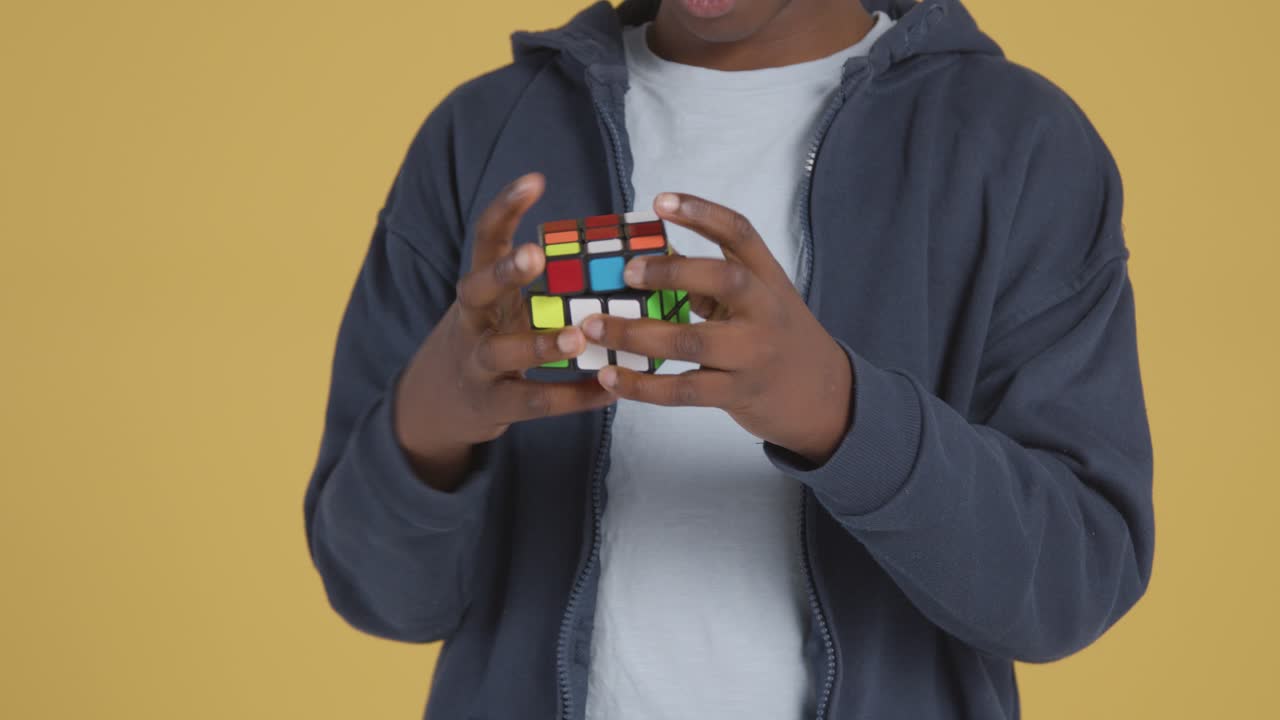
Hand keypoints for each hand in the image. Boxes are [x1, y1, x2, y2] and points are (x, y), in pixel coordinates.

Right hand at [395, 173, 613, 489]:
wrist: (439, 401)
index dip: (504, 208)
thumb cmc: (489, 336)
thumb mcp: (501, 302)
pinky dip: (574, 397)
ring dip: (540, 345)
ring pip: (501, 353)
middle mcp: (470, 321)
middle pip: (475, 290)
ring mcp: (477, 365)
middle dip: (503, 272)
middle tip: (535, 254)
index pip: (483, 238)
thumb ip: (541, 279)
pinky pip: (534, 401)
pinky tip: (609, 390)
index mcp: (479, 287)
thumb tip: (620, 247)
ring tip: (577, 338)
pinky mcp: (493, 405)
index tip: (534, 180)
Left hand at [581, 192, 853, 464]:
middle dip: (671, 272)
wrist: (826, 398)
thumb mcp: (761, 301)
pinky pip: (683, 390)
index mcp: (768, 279)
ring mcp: (753, 355)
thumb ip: (715, 283)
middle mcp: (765, 311)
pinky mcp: (737, 394)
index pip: (740, 234)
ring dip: (636, 333)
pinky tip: (611, 377)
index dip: (701, 213)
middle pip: (722, 280)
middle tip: (626, 271)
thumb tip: (649, 261)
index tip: (660, 200)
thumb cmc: (777, 340)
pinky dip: (643, 385)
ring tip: (593, 325)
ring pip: (691, 341)